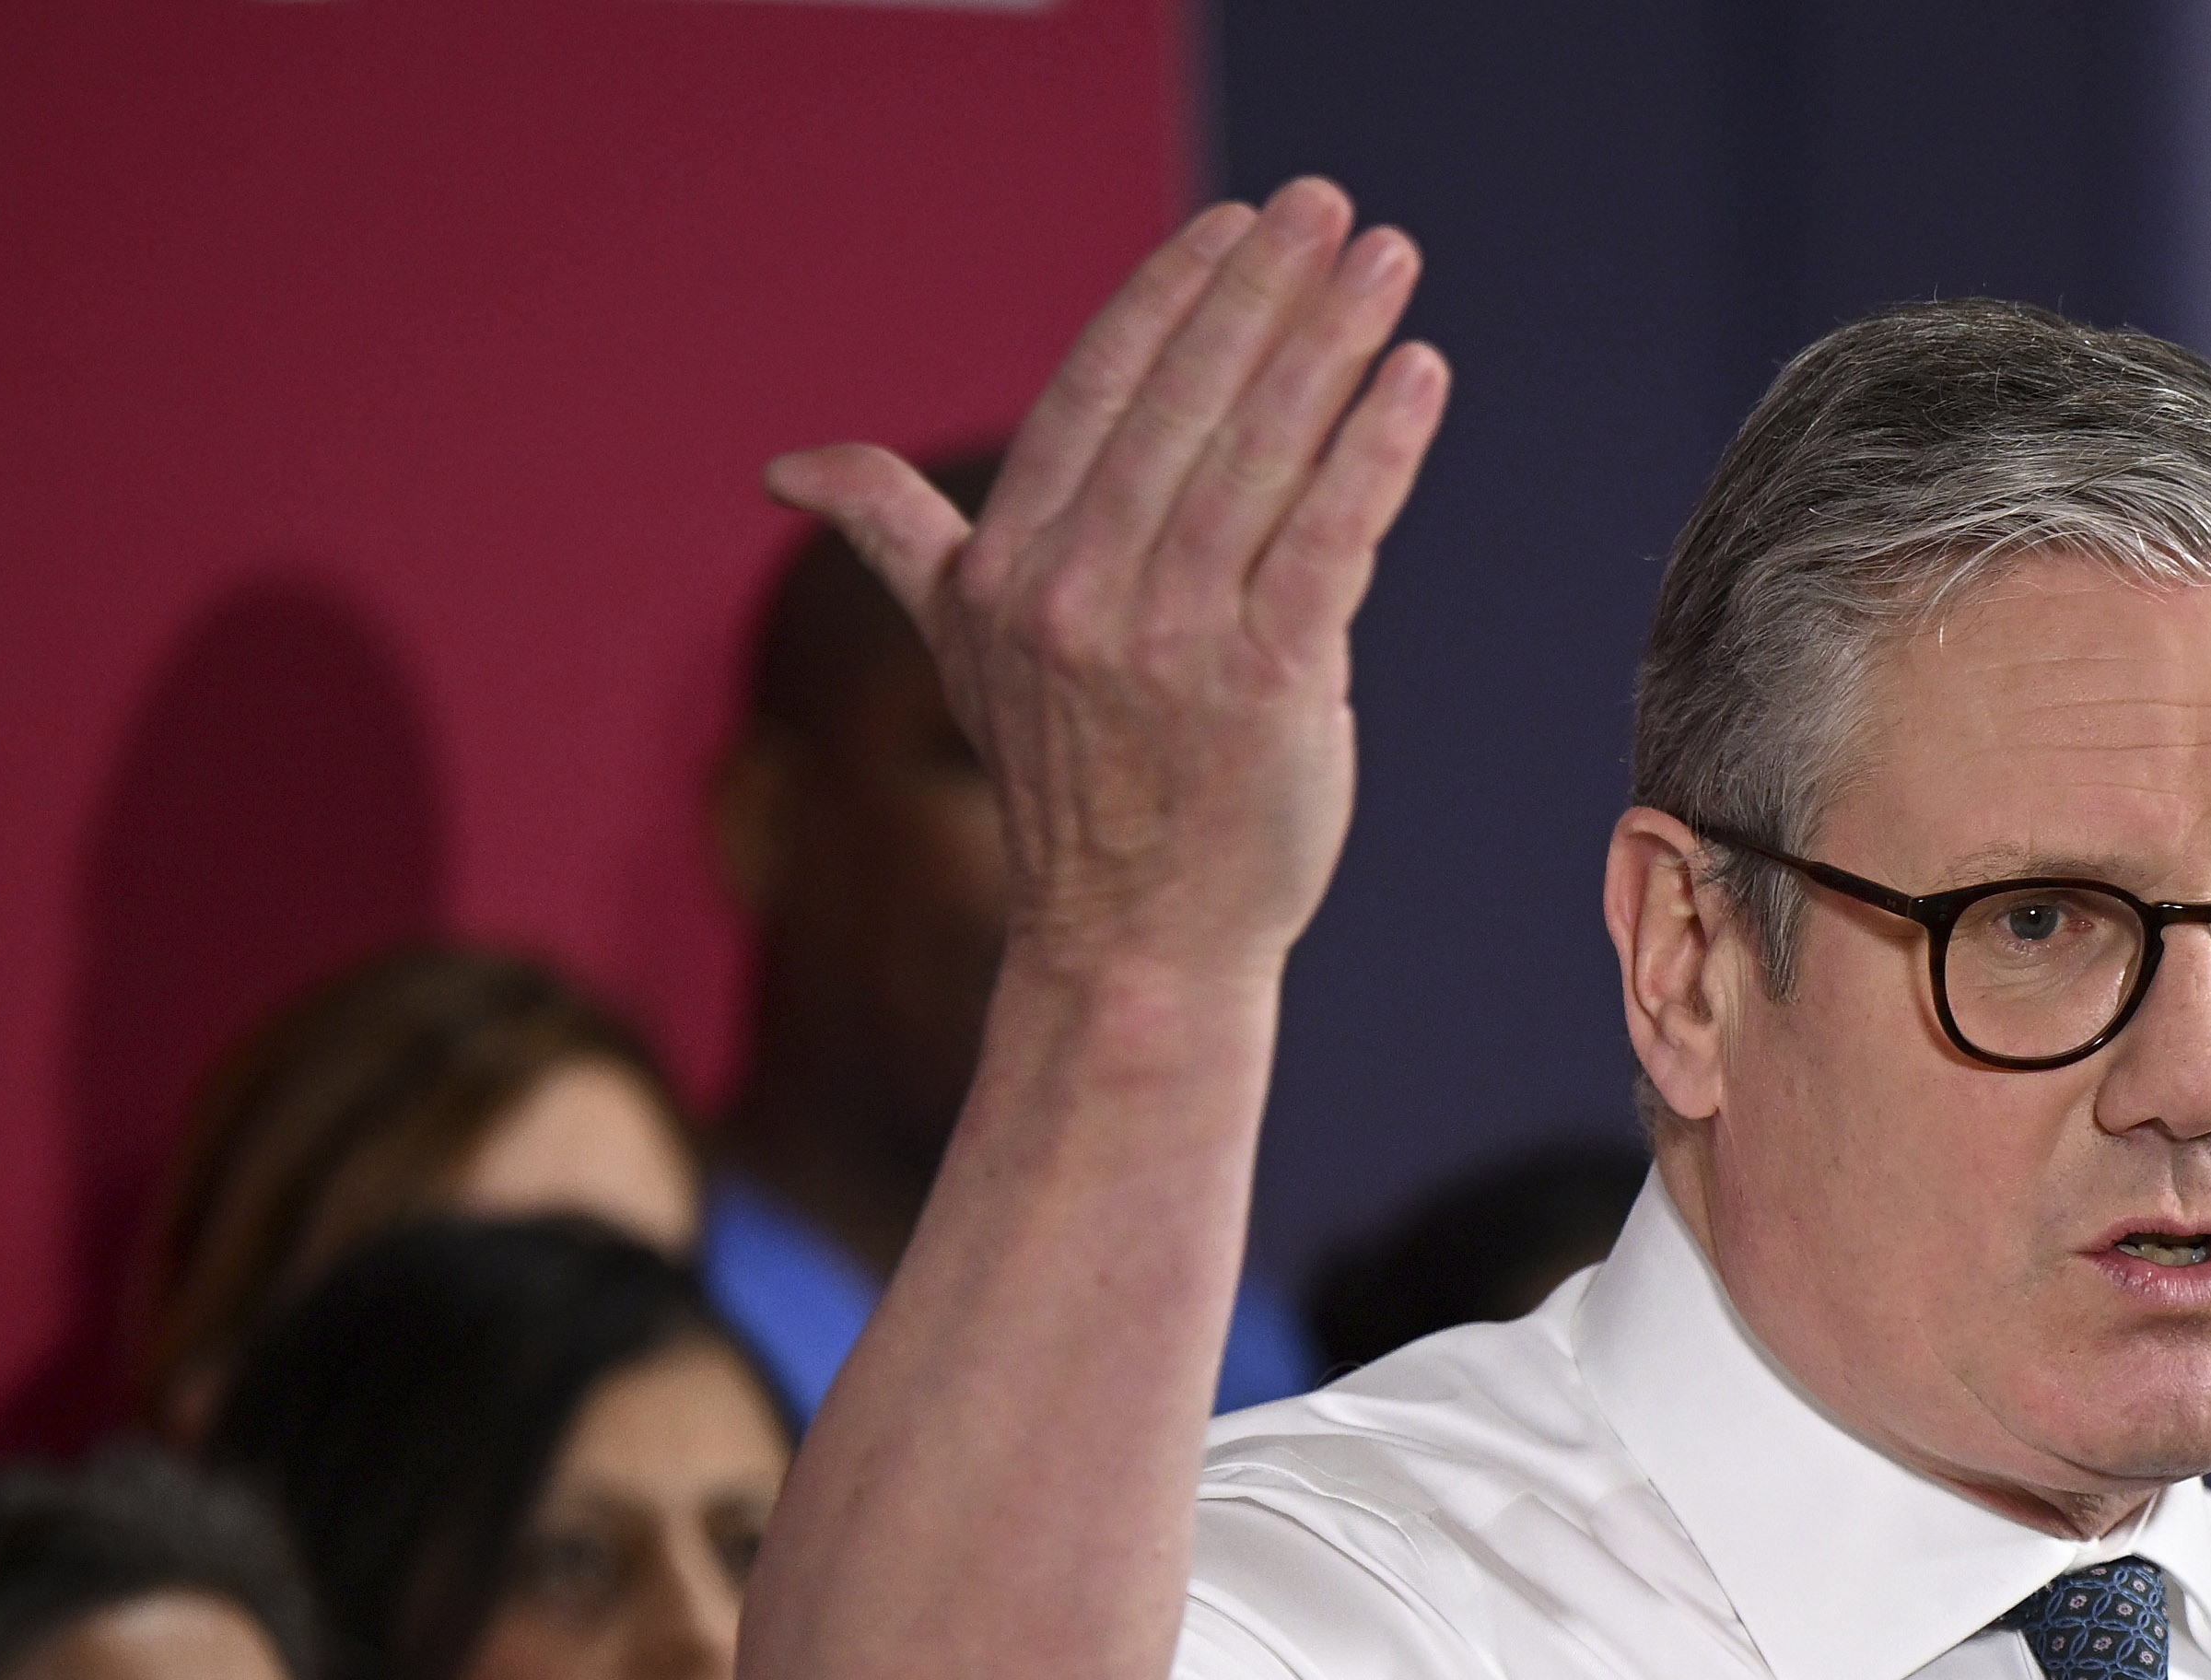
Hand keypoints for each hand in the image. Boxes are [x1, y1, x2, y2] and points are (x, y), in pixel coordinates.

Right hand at [767, 181, 1448, 997]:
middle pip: (1183, 404)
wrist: (1134, 945)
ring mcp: (1170, 644)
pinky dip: (1377, 452)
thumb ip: (900, 540)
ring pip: (1259, 457)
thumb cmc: (1072, 790)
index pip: (1095, 394)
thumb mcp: (962, 651)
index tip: (1231, 226)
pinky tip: (1419, 377)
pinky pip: (1327, 540)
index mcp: (1007, 570)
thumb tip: (791, 470)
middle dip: (1260, 291)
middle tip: (1326, 203)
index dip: (1165, 299)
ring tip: (1386, 258)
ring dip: (1330, 342)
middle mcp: (1077, 595)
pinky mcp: (1264, 690)